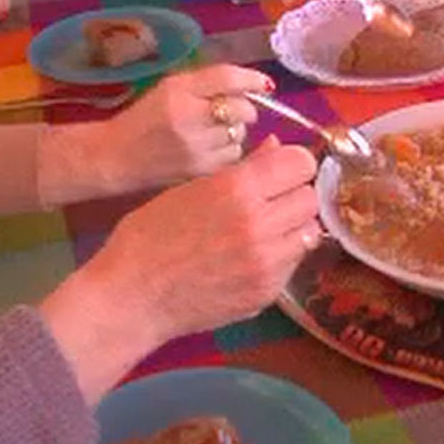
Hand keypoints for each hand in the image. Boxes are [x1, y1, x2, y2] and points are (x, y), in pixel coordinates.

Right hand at [39, 64, 273, 204]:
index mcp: (178, 90)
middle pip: (242, 108)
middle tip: (231, 112)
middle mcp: (189, 117)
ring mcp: (196, 148)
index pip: (227, 77)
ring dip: (235, 132)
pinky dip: (228, 152)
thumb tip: (254, 84)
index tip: (264, 84)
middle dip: (244, 108)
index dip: (252, 79)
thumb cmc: (145, 117)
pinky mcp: (200, 172)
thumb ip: (208, 82)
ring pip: (241, 135)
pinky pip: (233, 157)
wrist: (116, 156)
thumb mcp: (170, 87)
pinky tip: (210, 150)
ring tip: (213, 133)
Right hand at [40, 137, 320, 402]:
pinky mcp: (268, 292)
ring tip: (267, 230)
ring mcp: (267, 262)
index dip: (293, 164)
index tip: (282, 171)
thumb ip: (243, 168)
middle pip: (310, 198)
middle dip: (295, 195)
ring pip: (310, 232)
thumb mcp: (191, 188)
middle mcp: (260, 223)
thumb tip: (277, 147)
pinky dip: (283, 256)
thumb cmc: (151, 235)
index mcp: (238, 189)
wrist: (133, 296)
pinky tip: (255, 256)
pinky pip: (294, 263)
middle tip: (273, 201)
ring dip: (294, 227)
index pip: (301, 163)